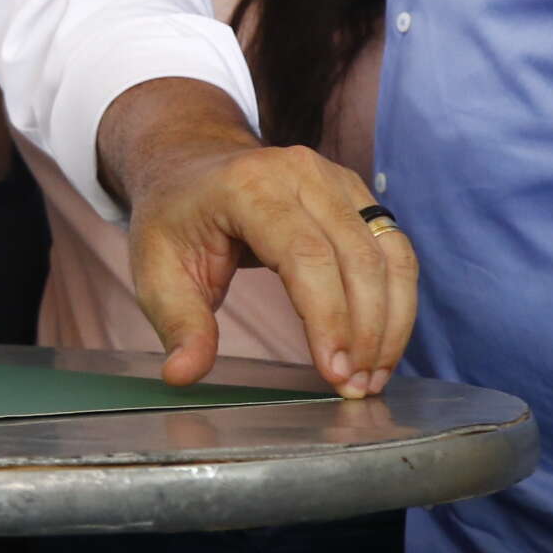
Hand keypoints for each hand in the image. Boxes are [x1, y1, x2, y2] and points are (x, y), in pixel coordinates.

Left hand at [127, 141, 416, 398]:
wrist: (189, 164)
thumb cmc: (174, 218)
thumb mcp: (155, 269)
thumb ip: (177, 323)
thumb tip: (182, 375)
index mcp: (248, 186)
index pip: (305, 255)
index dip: (328, 318)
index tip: (335, 373)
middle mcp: (300, 173)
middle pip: (356, 257)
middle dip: (365, 331)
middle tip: (356, 387)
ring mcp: (334, 177)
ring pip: (387, 253)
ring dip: (391, 321)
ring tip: (373, 376)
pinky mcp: (355, 192)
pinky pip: (394, 249)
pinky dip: (397, 300)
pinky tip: (381, 345)